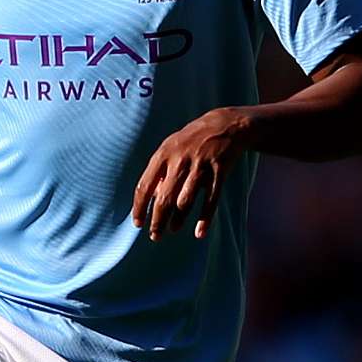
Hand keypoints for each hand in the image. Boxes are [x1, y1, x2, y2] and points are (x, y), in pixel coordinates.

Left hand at [131, 107, 251, 240]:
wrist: (224, 125)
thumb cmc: (191, 140)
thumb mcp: (171, 148)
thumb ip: (160, 171)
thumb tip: (151, 199)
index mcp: (164, 154)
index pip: (145, 185)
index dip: (139, 207)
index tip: (137, 223)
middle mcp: (180, 160)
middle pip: (164, 197)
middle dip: (157, 220)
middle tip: (155, 236)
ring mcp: (200, 166)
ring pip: (185, 200)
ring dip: (178, 219)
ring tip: (172, 230)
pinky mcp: (219, 172)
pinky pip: (211, 200)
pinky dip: (204, 218)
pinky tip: (199, 232)